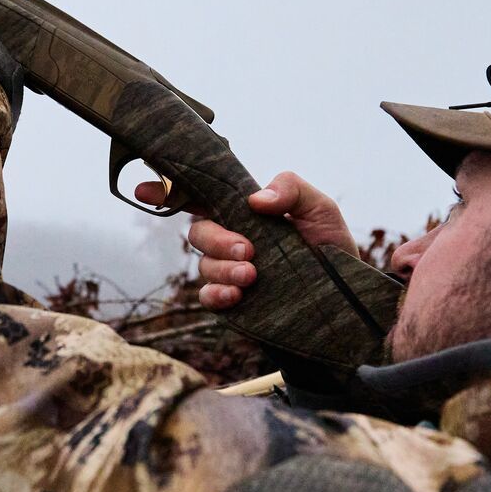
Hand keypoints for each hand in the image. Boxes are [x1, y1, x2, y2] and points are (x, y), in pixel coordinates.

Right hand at [133, 171, 352, 308]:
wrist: (347, 302)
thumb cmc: (330, 248)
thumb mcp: (320, 209)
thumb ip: (292, 190)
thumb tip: (255, 199)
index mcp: (244, 211)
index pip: (201, 196)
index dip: (168, 190)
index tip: (143, 189)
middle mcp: (231, 239)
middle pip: (199, 232)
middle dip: (218, 239)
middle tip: (249, 250)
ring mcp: (230, 271)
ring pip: (204, 265)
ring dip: (223, 268)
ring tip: (253, 274)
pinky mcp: (234, 302)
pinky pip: (208, 297)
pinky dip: (217, 294)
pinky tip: (238, 294)